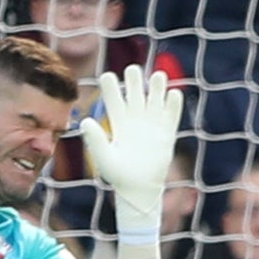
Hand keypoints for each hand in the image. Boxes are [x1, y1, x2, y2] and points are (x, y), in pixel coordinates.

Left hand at [80, 65, 183, 236]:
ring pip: (154, 101)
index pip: (113, 101)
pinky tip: (174, 93)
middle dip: (134, 82)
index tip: (106, 75)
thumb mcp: (105, 157)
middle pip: (134, 96)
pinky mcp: (166, 134)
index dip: (111, 88)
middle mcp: (135, 121)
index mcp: (118, 124)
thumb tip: (85, 121)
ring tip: (158, 74)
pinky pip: (171, 116)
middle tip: (132, 69)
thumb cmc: (118, 175)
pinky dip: (172, 105)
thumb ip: (96, 140)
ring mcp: (152, 126)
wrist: (139, 189)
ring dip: (156, 89)